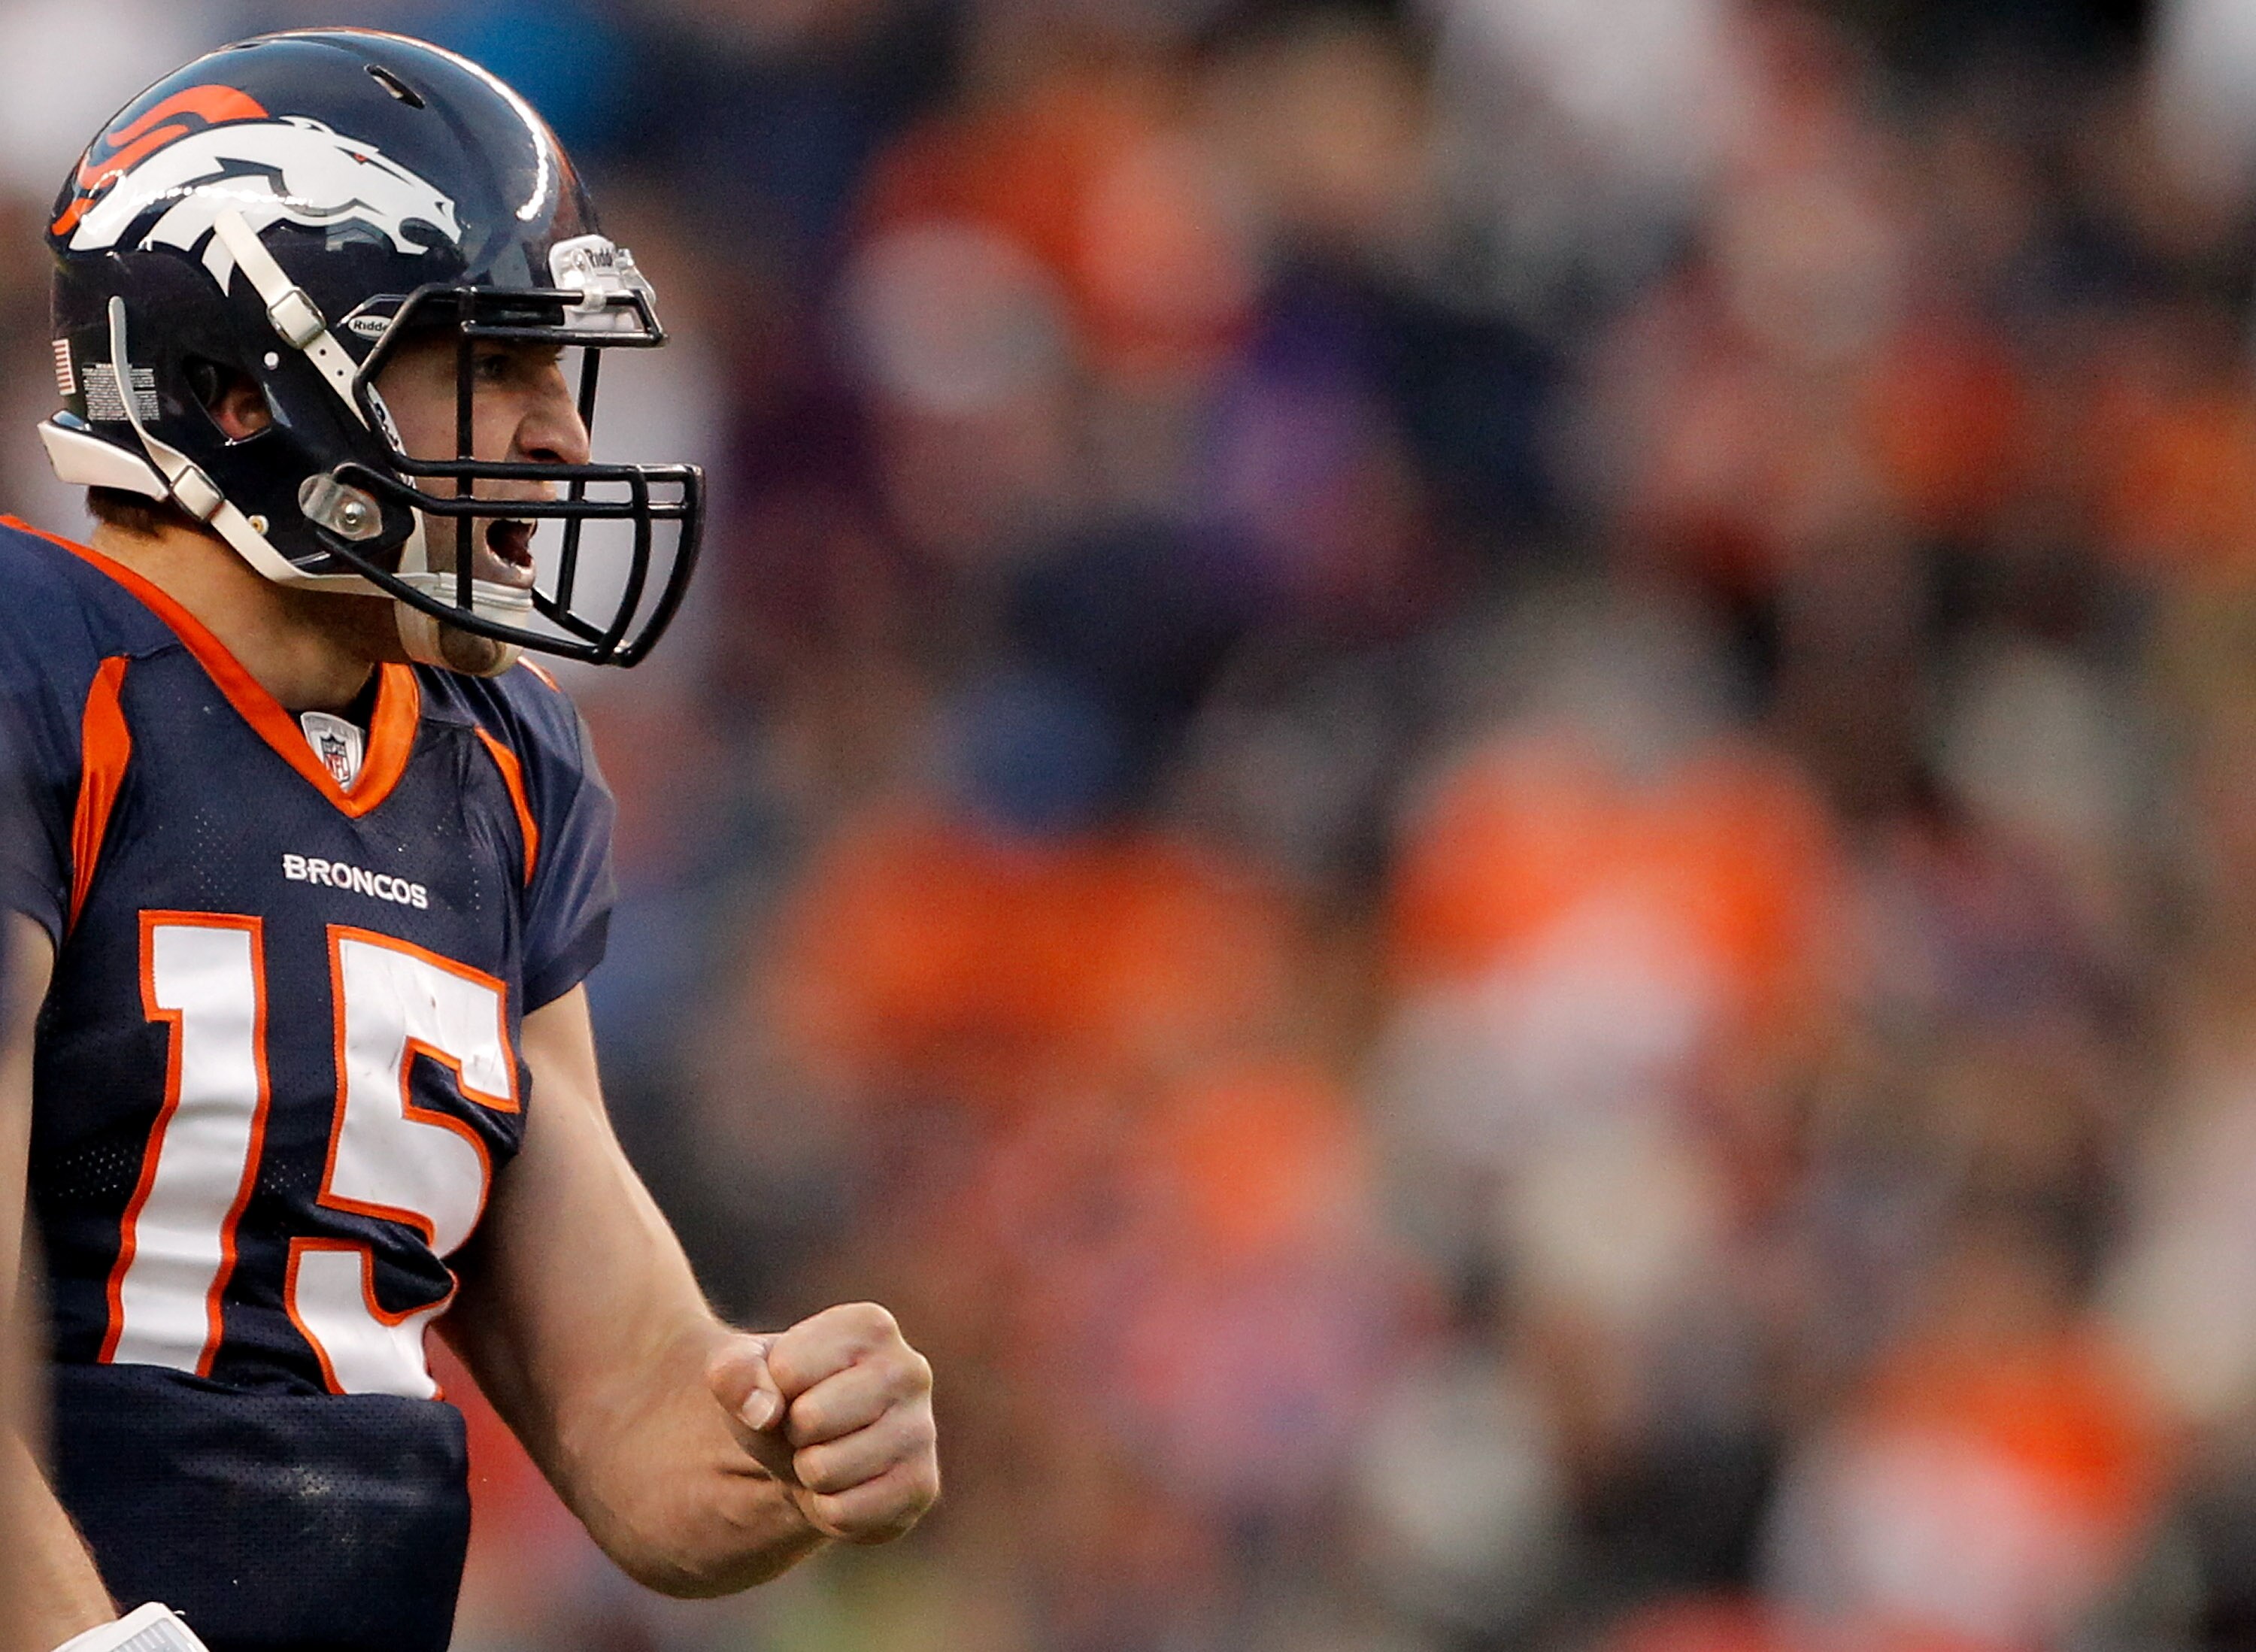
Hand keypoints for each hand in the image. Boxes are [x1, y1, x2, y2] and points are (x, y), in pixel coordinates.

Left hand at [706, 1303, 937, 1543]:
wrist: (813, 1448)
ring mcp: (923, 1430)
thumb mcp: (740, 1371)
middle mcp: (910, 1369)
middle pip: (810, 1419)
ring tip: (826, 1453)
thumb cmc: (780, 1396)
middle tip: (809, 1428)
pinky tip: (844, 1484)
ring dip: (808, 1472)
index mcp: (870, 1326)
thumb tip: (763, 1413)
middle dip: (792, 1432)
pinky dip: (826, 1509)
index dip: (771, 1389)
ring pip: (824, 1470)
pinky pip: (843, 1513)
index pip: (787, 1371)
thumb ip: (734, 1372)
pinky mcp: (921, 1486)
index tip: (792, 1389)